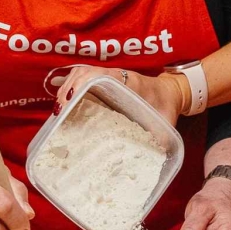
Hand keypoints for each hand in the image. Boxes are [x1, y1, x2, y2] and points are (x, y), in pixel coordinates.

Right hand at [53, 65, 188, 126]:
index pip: (99, 74)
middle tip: (59, 112)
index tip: (70, 100)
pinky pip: (82, 81)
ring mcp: (108, 79)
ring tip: (58, 111)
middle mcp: (115, 77)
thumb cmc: (166, 106)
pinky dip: (71, 90)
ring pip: (80, 75)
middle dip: (67, 89)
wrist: (171, 93)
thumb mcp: (165, 122)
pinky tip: (66, 107)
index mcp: (128, 82)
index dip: (81, 84)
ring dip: (66, 89)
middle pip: (83, 73)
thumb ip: (161, 137)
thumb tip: (157, 156)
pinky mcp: (104, 85)